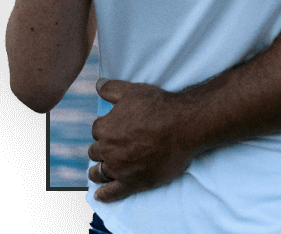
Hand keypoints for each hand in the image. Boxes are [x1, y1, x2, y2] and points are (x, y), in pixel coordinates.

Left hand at [88, 78, 197, 202]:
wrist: (184, 126)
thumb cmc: (160, 107)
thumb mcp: (134, 91)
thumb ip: (112, 88)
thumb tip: (97, 84)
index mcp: (106, 128)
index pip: (98, 129)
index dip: (106, 128)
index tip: (115, 128)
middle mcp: (108, 150)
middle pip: (96, 151)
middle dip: (102, 148)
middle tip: (113, 146)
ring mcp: (119, 168)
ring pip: (99, 172)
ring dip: (98, 171)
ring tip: (100, 170)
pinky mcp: (132, 183)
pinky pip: (111, 193)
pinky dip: (104, 194)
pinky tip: (100, 194)